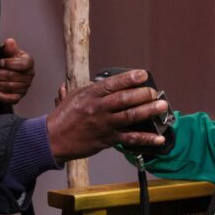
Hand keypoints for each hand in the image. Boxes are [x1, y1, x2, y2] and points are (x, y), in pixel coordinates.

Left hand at [0, 38, 34, 105]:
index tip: (0, 62)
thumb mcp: (6, 50)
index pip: (23, 64)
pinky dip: (3, 97)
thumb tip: (10, 42)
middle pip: (13, 76)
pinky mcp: (19, 96)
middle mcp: (29, 75)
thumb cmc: (6, 58)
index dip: (10, 64)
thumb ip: (8, 48)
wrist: (4, 69)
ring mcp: (25, 87)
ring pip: (11, 87)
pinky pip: (13, 99)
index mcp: (28, 62)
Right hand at [46, 69, 169, 160]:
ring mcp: (105, 124)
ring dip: (148, 111)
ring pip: (130, 116)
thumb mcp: (71, 97)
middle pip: (124, 99)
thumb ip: (84, 88)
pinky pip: (130, 138)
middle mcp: (99, 108)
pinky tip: (159, 138)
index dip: (129, 78)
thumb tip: (91, 82)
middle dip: (143, 94)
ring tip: (162, 106)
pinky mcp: (108, 139)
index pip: (112, 83)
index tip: (143, 74)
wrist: (52, 140)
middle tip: (154, 92)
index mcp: (90, 94)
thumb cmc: (61, 118)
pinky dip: (146, 139)